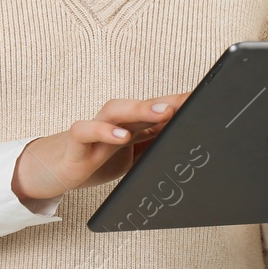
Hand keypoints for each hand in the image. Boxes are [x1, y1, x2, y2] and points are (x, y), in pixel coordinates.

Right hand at [12, 92, 191, 203]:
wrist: (60, 169)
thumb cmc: (100, 159)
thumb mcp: (135, 158)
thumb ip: (155, 148)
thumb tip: (187, 145)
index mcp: (133, 124)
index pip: (159, 109)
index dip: (181, 103)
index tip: (207, 99)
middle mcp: (116, 120)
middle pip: (142, 104)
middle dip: (167, 101)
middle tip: (189, 102)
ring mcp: (96, 126)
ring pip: (116, 109)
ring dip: (140, 108)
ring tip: (162, 112)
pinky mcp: (77, 140)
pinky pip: (87, 129)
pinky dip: (104, 130)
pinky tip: (120, 136)